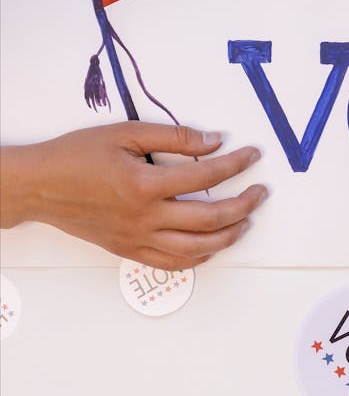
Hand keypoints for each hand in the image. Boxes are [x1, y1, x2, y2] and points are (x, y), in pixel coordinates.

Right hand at [0, 123, 265, 267]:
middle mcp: (144, 217)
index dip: (235, 164)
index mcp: (144, 184)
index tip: (252, 155)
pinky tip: (211, 245)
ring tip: (244, 221)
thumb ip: (174, 137)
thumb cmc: (78, 155)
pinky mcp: (128, 251)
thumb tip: (214, 141)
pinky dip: (198, 257)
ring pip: (196, 249)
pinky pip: (172, 262)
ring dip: (227, 236)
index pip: (205, 175)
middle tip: (260, 192)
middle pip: (209, 219)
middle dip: (243, 205)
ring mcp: (137, 239)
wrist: (40, 186)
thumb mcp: (126, 132)